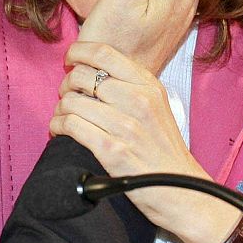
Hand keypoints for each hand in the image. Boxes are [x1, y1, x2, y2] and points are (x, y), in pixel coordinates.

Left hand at [50, 41, 239, 242]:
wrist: (183, 190)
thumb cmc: (164, 149)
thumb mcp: (156, 106)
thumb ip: (130, 86)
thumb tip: (92, 71)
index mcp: (148, 85)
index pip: (103, 53)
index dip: (78, 51)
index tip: (70, 58)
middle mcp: (138, 101)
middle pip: (81, 75)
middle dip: (66, 84)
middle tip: (67, 96)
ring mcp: (125, 126)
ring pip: (71, 102)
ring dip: (60, 109)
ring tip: (63, 117)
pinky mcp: (112, 151)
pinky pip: (71, 126)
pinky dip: (58, 127)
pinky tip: (60, 131)